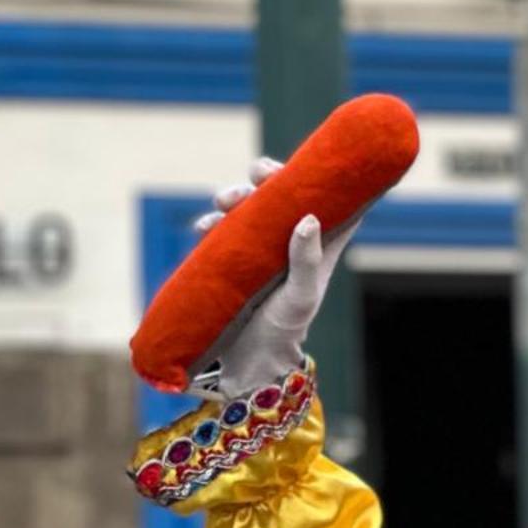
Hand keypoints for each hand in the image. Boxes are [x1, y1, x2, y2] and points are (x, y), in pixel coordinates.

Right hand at [191, 159, 355, 396]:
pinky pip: (220, 230)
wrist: (248, 362)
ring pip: (247, 207)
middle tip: (254, 176)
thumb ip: (307, 261)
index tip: (299, 164)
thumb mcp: (301, 297)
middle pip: (279, 195)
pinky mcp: (231, 258)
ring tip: (221, 203)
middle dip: (264, 178)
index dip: (315, 177)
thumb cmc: (285, 329)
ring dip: (233, 196)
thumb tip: (308, 218)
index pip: (324, 200)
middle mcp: (288, 240)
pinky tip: (203, 227)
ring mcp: (258, 248)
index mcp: (316, 244)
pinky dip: (211, 222)